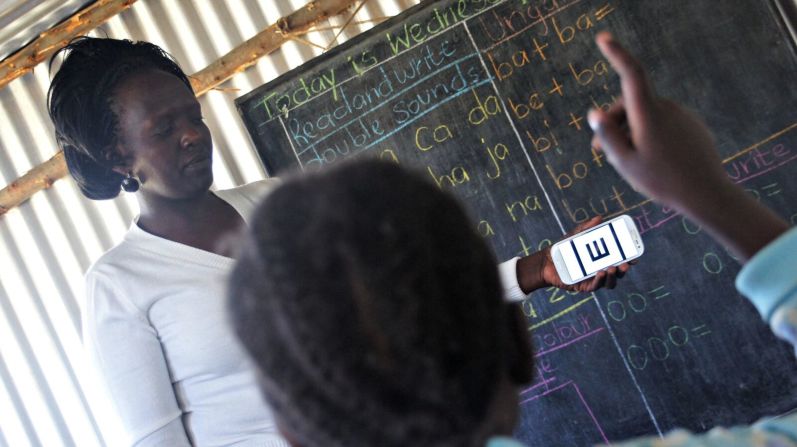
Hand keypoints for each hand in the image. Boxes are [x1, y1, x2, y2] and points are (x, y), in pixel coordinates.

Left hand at [517, 216, 632, 292]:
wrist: (547, 261)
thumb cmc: (564, 249)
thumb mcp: (576, 236)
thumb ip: (587, 228)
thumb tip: (599, 218)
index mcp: (602, 259)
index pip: (620, 260)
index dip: (630, 260)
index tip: (635, 256)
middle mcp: (601, 270)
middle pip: (618, 273)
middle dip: (624, 269)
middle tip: (626, 263)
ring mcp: (593, 279)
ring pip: (609, 282)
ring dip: (613, 276)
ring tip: (612, 268)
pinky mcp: (584, 286)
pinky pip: (595, 286)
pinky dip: (600, 280)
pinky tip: (601, 272)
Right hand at [588, 32, 787, 260]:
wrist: (706, 193)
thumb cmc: (661, 181)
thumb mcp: (625, 162)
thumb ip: (608, 136)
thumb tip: (594, 112)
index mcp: (649, 114)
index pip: (631, 74)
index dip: (616, 54)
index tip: (603, 38)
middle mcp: (666, 109)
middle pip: (630, 103)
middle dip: (613, 121)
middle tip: (598, 151)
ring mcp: (681, 116)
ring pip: (645, 115)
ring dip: (630, 131)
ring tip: (626, 161)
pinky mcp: (690, 126)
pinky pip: (662, 123)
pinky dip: (648, 134)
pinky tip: (651, 161)